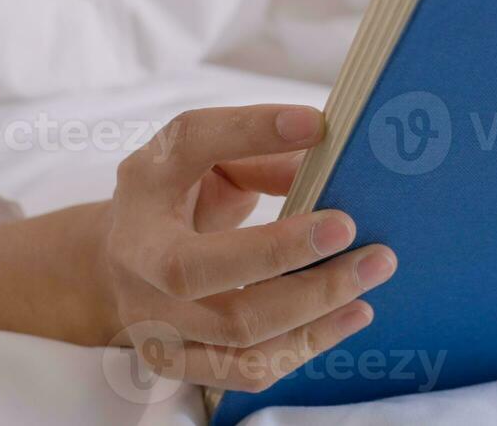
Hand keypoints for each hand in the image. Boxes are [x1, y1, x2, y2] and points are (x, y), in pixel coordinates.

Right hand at [99, 104, 395, 391]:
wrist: (127, 262)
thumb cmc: (184, 195)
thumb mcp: (213, 157)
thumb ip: (265, 151)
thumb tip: (331, 156)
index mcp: (145, 180)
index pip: (191, 143)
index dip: (249, 132)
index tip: (317, 126)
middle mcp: (135, 253)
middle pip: (194, 268)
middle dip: (280, 251)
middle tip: (348, 226)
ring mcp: (149, 318)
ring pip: (232, 329)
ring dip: (312, 304)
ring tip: (370, 270)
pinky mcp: (175, 363)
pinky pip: (247, 369)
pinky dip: (308, 344)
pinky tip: (353, 314)